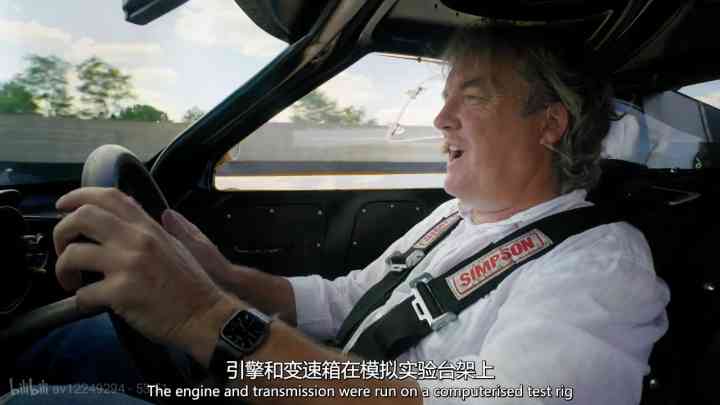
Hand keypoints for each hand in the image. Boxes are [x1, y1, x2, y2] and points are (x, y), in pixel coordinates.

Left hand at [53, 187, 238, 364]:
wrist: (205, 315)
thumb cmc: (192, 285)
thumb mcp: (177, 245)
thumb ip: (156, 227)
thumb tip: (143, 212)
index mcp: (149, 227)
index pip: (108, 196)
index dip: (78, 196)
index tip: (63, 206)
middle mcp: (137, 239)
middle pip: (82, 216)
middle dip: (60, 232)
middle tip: (63, 249)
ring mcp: (128, 265)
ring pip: (72, 254)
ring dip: (63, 269)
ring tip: (71, 281)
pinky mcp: (121, 293)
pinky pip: (82, 294)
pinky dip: (80, 301)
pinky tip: (91, 304)